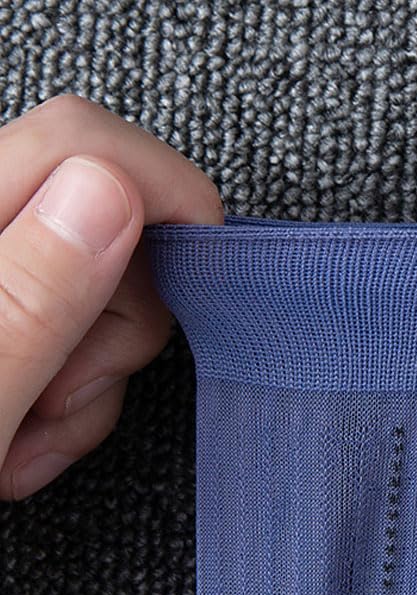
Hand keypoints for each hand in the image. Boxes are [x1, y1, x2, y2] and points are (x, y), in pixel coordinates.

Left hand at [0, 93, 223, 499]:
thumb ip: (29, 296)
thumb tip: (113, 196)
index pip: (82, 143)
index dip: (165, 194)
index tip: (206, 271)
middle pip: (109, 225)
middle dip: (120, 324)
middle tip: (69, 393)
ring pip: (101, 289)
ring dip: (91, 377)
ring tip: (28, 438)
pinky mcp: (2, 315)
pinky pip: (76, 331)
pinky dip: (73, 394)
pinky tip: (24, 436)